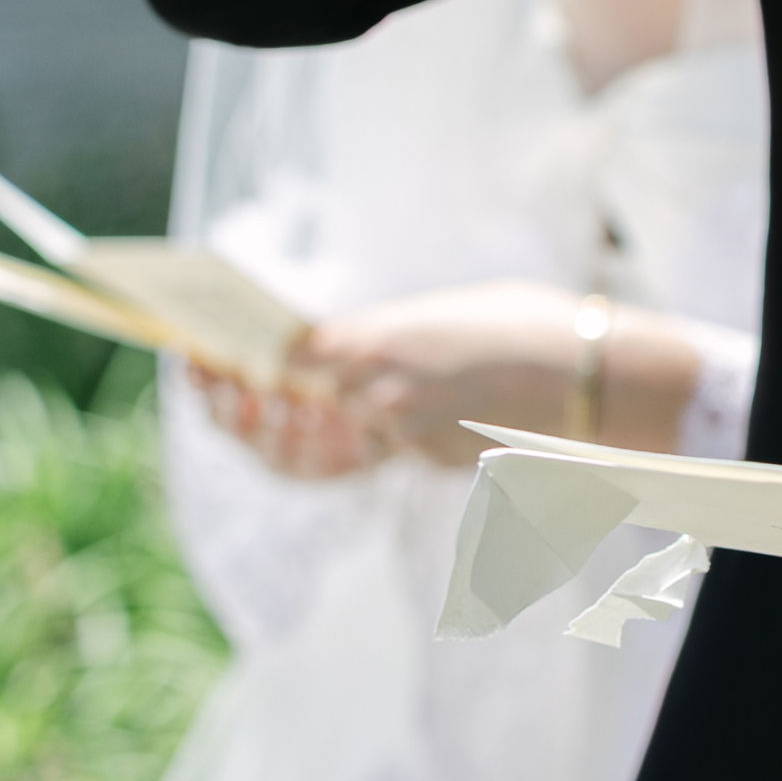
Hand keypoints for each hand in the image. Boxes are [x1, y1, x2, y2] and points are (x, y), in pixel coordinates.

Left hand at [195, 280, 705, 475]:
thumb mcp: (436, 316)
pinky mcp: (423, 464)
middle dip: (243, 406)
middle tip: (219, 390)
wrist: (586, 375)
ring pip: (324, 441)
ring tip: (292, 408)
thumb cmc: (518, 324)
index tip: (195, 358)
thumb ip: (379, 336)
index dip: (227, 363)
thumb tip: (333, 356)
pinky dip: (358, 443)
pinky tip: (360, 422)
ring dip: (298, 430)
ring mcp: (396, 437)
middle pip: (282, 409)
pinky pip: (374, 455)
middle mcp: (372, 393)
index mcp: (369, 339)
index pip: (273, 356)